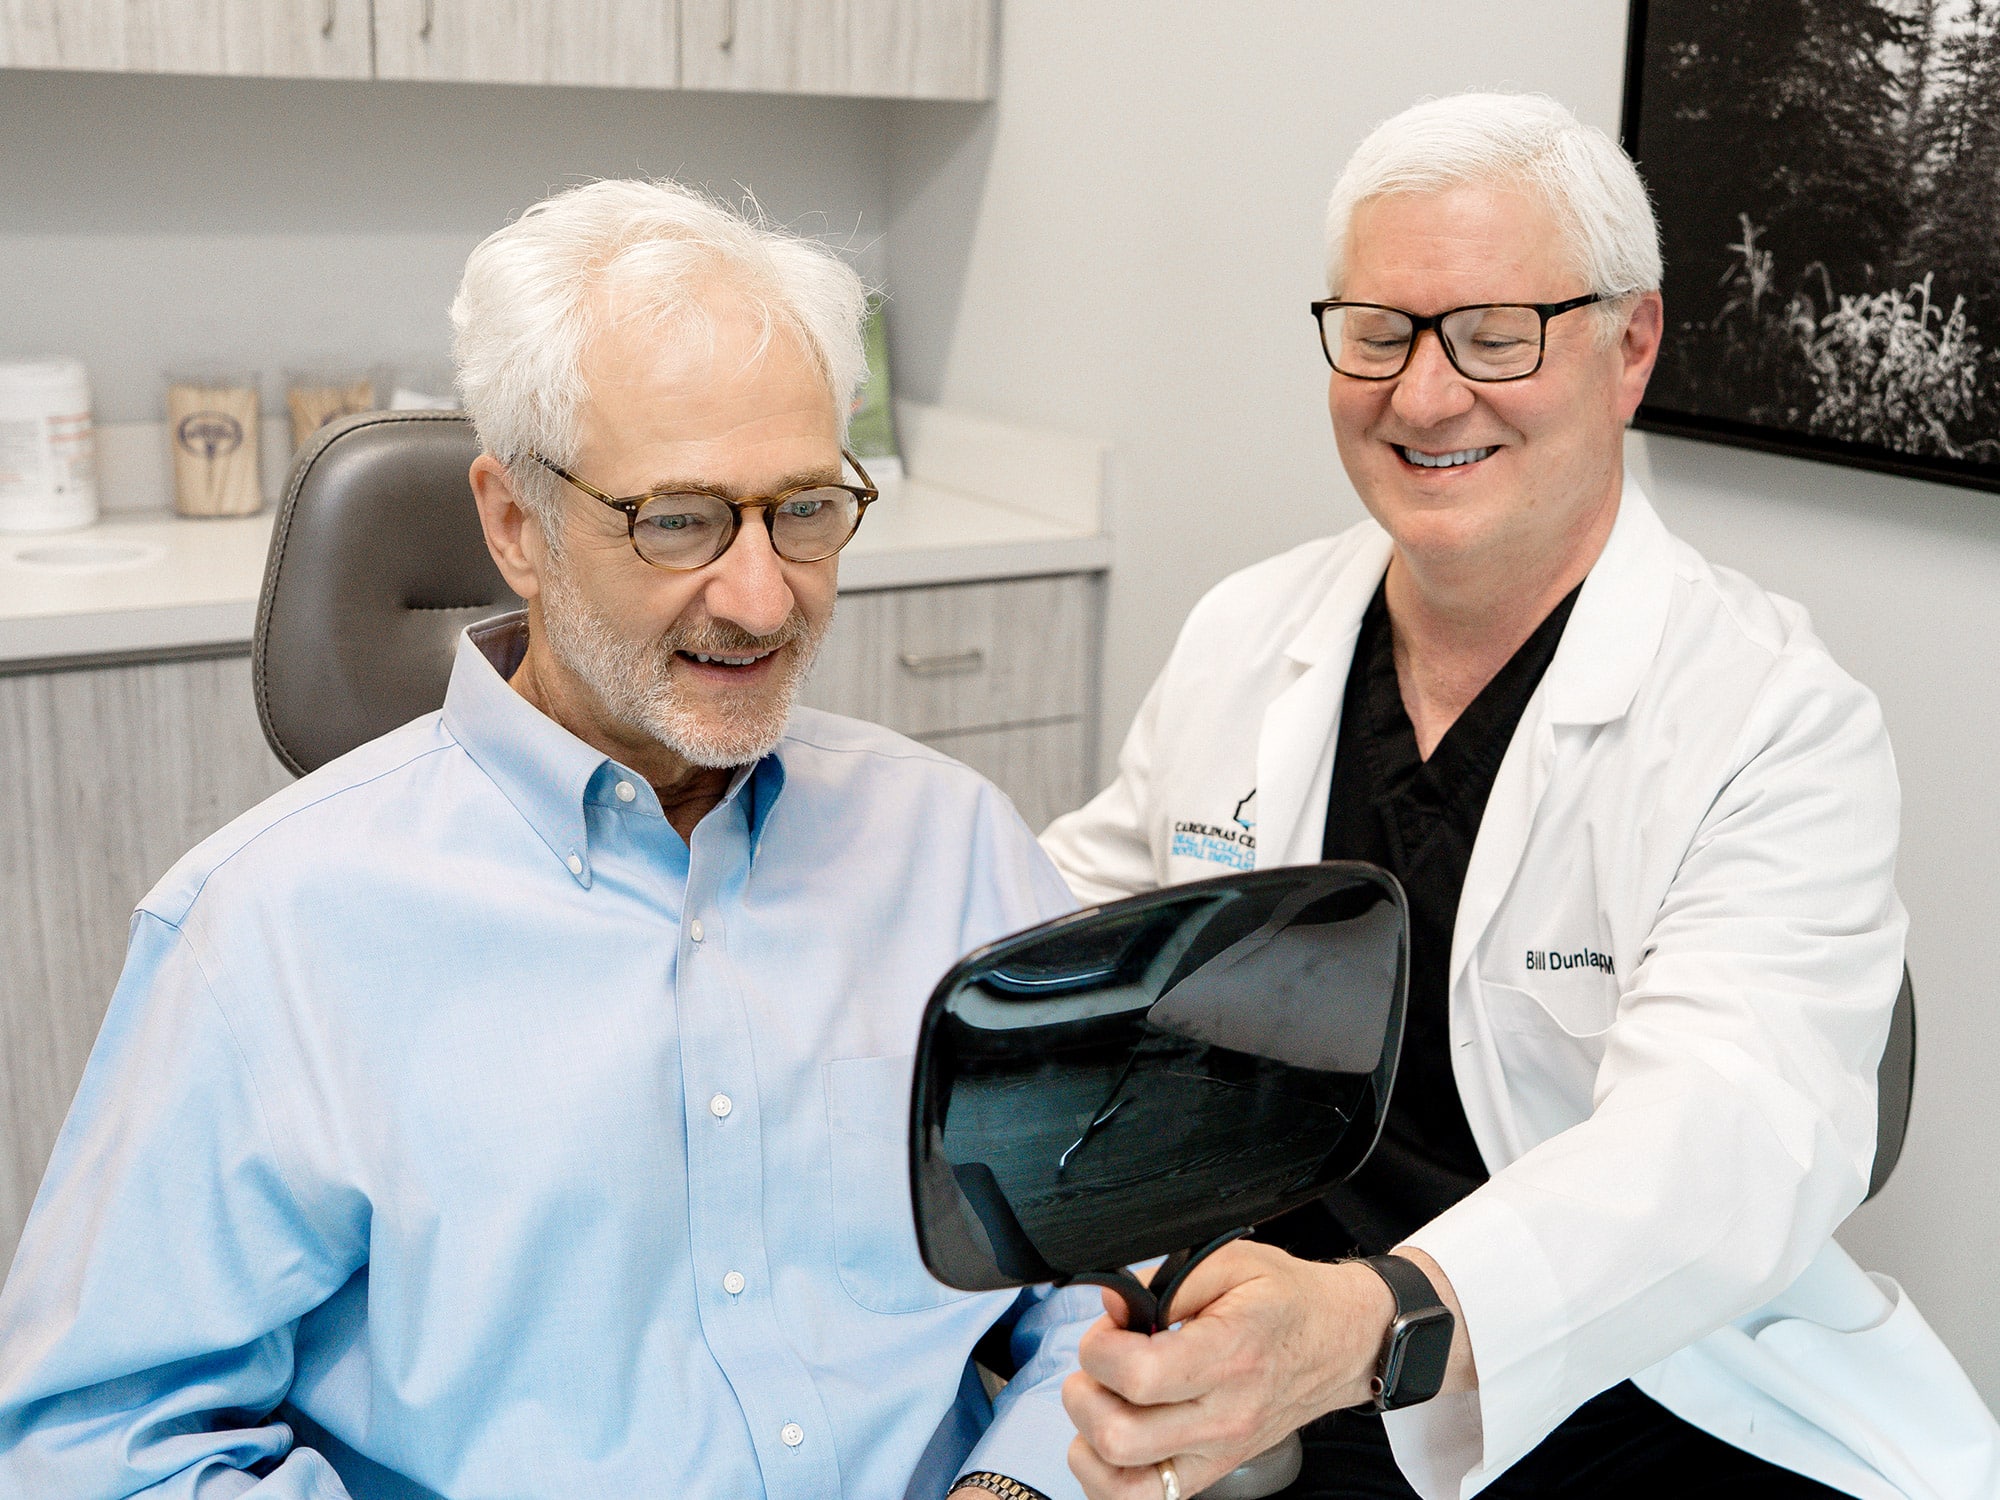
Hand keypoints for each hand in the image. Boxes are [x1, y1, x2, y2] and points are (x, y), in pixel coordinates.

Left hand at [1060, 1241, 1396, 1498]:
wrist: (1341, 1341)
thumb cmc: (1287, 1299)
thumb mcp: (1231, 1259)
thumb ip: (1164, 1278)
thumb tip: (1111, 1301)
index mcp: (1229, 1356)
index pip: (1137, 1376)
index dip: (1100, 1346)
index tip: (1113, 1325)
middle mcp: (1224, 1417)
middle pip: (1118, 1436)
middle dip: (1086, 1391)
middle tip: (1105, 1361)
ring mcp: (1218, 1454)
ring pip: (1121, 1482)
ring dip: (1091, 1438)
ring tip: (1108, 1398)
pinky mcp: (1213, 1473)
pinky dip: (1108, 1475)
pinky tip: (1116, 1432)